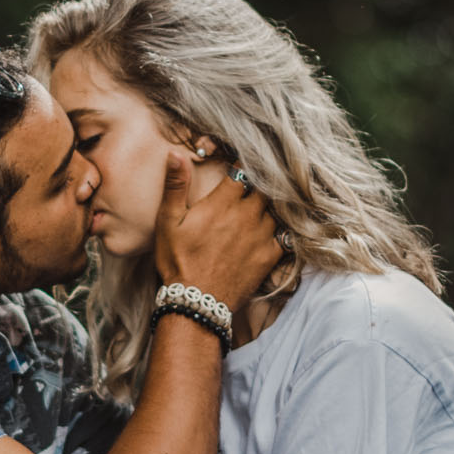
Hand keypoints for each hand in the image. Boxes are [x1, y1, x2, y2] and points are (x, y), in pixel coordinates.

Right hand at [152, 148, 280, 309]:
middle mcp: (247, 215)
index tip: (241, 170)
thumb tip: (175, 152)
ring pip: (276, 210)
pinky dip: (280, 231)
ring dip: (269, 207)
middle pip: (264, 189)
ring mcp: (261, 236)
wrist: (197, 302)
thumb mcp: (168, 222)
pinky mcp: (269, 256)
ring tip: (261, 209)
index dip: (243, 169)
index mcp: (223, 202)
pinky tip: (272, 231)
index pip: (243, 172)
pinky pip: (285, 235)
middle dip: (260, 186)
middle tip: (254, 187)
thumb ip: (175, 185)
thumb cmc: (178, 261)